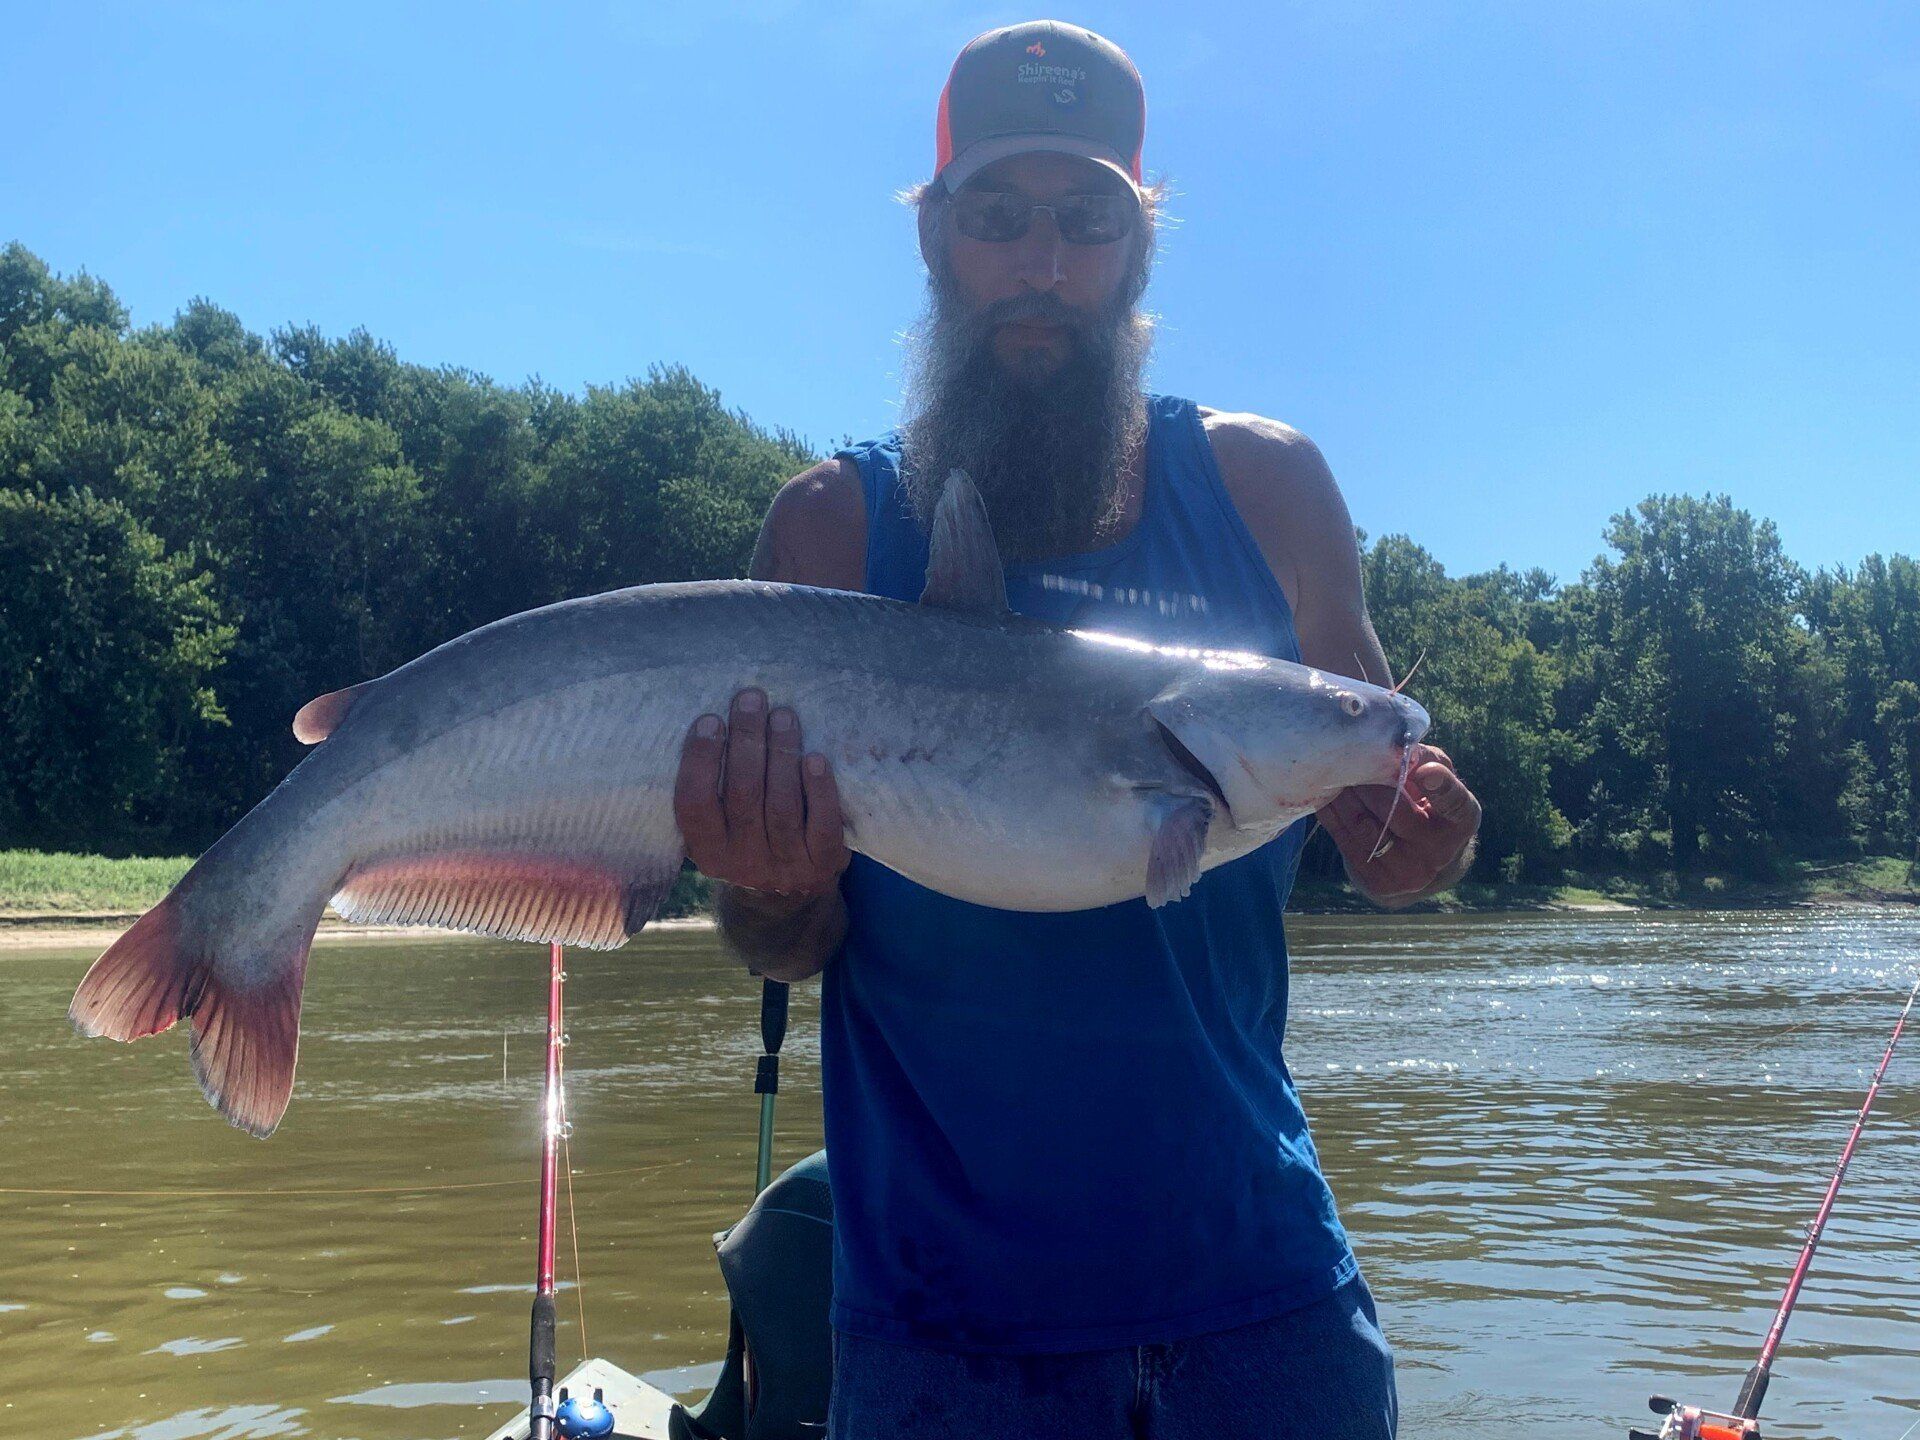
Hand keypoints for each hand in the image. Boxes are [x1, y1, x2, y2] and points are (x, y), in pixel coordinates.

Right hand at [673, 689, 850, 898]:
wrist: (790, 899)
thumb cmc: (750, 841)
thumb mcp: (720, 831)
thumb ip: (712, 791)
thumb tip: (710, 721)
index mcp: (707, 851)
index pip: (694, 804)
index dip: (701, 760)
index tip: (711, 719)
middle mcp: (742, 862)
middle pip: (742, 796)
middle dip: (747, 741)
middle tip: (752, 699)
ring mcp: (784, 866)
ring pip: (781, 805)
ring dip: (782, 754)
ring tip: (783, 715)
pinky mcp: (822, 864)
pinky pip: (823, 825)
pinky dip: (820, 790)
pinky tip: (816, 758)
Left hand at [1316, 743, 1480, 903]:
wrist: (1417, 862)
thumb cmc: (1428, 805)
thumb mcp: (1436, 779)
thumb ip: (1423, 759)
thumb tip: (1396, 747)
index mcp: (1461, 820)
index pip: (1455, 803)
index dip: (1440, 787)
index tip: (1424, 771)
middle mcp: (1439, 851)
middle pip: (1394, 809)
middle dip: (1368, 780)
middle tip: (1349, 758)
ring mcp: (1408, 872)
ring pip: (1363, 825)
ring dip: (1344, 795)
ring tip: (1333, 773)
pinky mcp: (1378, 882)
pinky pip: (1345, 841)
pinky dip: (1332, 815)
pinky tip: (1326, 795)